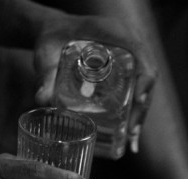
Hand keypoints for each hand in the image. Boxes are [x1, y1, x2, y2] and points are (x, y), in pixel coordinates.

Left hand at [32, 13, 157, 120]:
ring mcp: (129, 57)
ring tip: (131, 138)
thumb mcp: (46, 53)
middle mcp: (127, 43)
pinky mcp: (125, 69)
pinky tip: (128, 132)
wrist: (54, 32)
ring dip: (140, 111)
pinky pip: (135, 89)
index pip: (140, 53)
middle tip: (131, 132)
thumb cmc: (51, 37)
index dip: (144, 77)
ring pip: (143, 85)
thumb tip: (42, 99)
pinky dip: (134, 110)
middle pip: (145, 75)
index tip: (137, 99)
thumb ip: (45, 73)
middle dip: (142, 105)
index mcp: (115, 31)